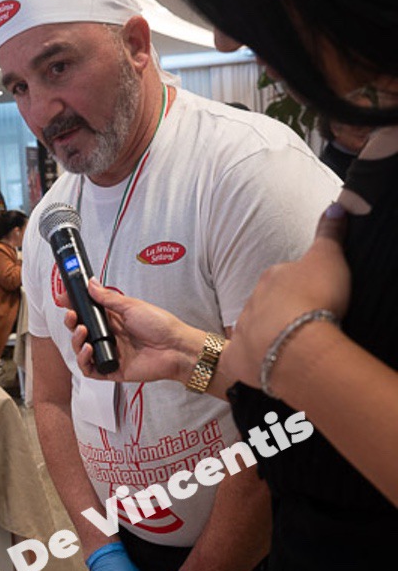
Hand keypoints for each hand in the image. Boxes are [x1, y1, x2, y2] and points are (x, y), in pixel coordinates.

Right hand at [65, 279, 204, 384]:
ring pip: (82, 350)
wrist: (175, 348)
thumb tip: (91, 283)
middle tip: (72, 316)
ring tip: (82, 332)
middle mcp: (110, 336)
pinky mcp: (112, 370)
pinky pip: (90, 369)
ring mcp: (110, 353)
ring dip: (76, 341)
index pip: (88, 313)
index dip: (74, 306)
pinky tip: (87, 350)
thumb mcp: (131, 306)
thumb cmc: (161, 326)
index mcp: (114, 319)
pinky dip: (83, 360)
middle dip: (72, 323)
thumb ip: (108, 298)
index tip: (64, 298)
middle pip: (81, 331)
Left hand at [222, 203, 350, 388]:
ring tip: (286, 346)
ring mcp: (243, 331)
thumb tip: (336, 205)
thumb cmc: (314, 299)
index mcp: (272, 278)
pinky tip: (250, 365)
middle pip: (265, 305)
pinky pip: (234, 360)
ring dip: (265, 336)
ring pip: (252, 331)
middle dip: (279, 312)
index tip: (309, 297)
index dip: (296, 289)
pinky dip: (241, 361)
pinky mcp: (237, 359)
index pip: (281, 279)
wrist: (297, 343)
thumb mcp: (328, 257)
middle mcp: (253, 302)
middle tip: (300, 323)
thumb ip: (329, 232)